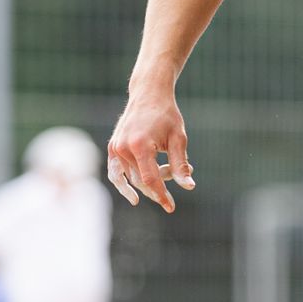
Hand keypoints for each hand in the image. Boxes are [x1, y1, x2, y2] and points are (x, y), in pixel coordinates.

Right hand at [106, 85, 194, 213]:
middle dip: (160, 185)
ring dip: (148, 182)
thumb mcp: (178, 139)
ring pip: (131, 178)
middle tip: (176, 176)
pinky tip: (134, 195)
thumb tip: (189, 187)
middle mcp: (124, 148)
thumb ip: (181, 165)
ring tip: (165, 175)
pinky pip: (116, 173)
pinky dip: (124, 184)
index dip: (161, 195)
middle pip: (141, 180)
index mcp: (140, 145)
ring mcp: (115, 148)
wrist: (148, 94)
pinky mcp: (112, 147)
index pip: (150, 179)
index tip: (171, 207)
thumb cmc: (167, 115)